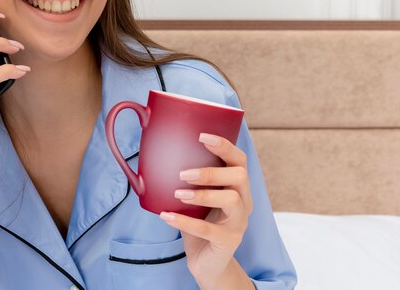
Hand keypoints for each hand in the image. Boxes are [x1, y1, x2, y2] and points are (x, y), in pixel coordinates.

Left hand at [159, 133, 253, 289]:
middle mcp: (244, 202)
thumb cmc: (199, 223)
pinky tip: (166, 216)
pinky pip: (209, 229)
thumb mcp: (194, 198)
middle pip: (240, 176)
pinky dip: (185, 221)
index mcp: (237, 187)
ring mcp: (239, 223)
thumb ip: (186, 180)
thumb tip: (155, 155)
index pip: (239, 160)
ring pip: (231, 200)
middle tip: (184, 173)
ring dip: (202, 194)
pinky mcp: (229, 242)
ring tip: (178, 193)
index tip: (202, 136)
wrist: (207, 263)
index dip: (225, 146)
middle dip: (212, 171)